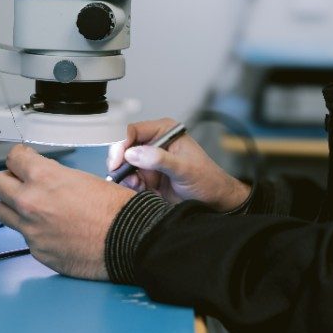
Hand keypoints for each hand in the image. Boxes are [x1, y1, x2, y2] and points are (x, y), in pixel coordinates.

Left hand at [0, 144, 133, 280]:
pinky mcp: (37, 251)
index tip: (22, 161)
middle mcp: (30, 202)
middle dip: (8, 180)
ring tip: (33, 209)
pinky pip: (24, 237)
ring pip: (3, 212)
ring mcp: (31, 230)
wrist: (128, 240)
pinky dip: (34, 232)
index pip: (12, 158)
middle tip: (20, 183)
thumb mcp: (83, 178)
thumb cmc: (115, 208)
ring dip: (14, 207)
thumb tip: (44, 180)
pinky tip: (53, 231)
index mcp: (44, 177)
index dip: (19, 158)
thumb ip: (54, 178)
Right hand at [106, 118, 250, 210]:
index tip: (117, 161)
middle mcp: (154, 143)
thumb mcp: (185, 169)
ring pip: (124, 166)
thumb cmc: (207, 179)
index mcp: (164, 132)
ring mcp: (149, 161)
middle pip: (124, 148)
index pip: (133, 131)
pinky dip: (131, 187)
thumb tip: (133, 153)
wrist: (214, 201)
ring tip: (139, 186)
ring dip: (126, 177)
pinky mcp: (147, 177)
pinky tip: (142, 191)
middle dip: (120, 163)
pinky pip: (130, 180)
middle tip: (124, 177)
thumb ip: (160, 160)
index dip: (121, 144)